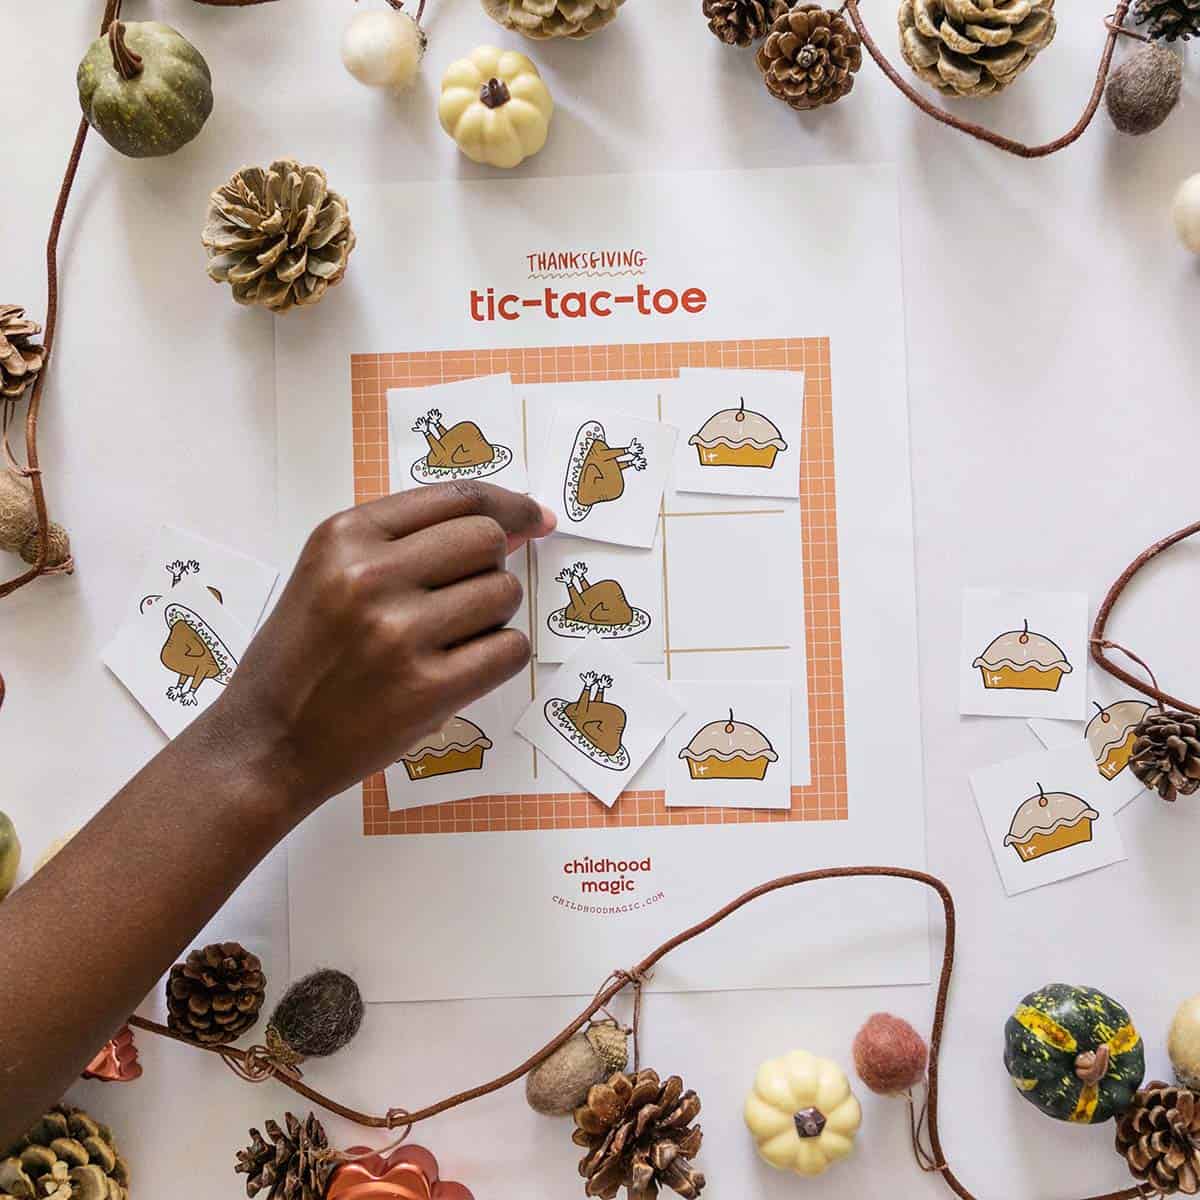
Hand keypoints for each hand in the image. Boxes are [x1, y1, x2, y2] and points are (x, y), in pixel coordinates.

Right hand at [208, 482, 554, 811]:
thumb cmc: (303, 659)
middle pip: (487, 540)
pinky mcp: (426, 689)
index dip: (507, 504)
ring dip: (492, 616)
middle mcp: (370, 575)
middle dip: (491, 565)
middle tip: (464, 599)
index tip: (532, 518)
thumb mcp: (329, 574)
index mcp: (345, 536)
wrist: (265, 744)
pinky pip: (510, 650)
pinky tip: (461, 669)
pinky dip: (499, 657)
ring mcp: (399, 633)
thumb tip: (512, 524)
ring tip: (448, 640)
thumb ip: (407, 542)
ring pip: (504, 593)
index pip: (457, 497)